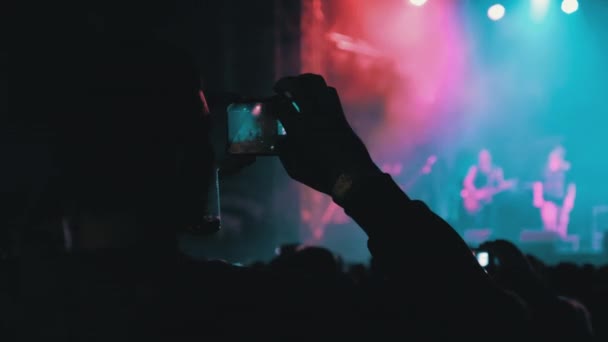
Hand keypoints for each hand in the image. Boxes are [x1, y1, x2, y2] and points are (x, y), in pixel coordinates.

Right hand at [270, 74, 378, 195]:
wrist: (353, 177)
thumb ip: (284, 152)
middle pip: (297, 86)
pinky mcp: (340, 115)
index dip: (273, 102)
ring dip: (303, 80)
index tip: (270, 104)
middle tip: (278, 88)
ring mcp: (329, 112)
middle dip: (284, 83)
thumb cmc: (321, 176)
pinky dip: (320, 89)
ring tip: (297, 85)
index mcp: (299, 129)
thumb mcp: (295, 170)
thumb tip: (280, 139)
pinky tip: (315, 97)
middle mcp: (314, 115)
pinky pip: (330, 93)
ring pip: (316, 83)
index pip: (281, 105)